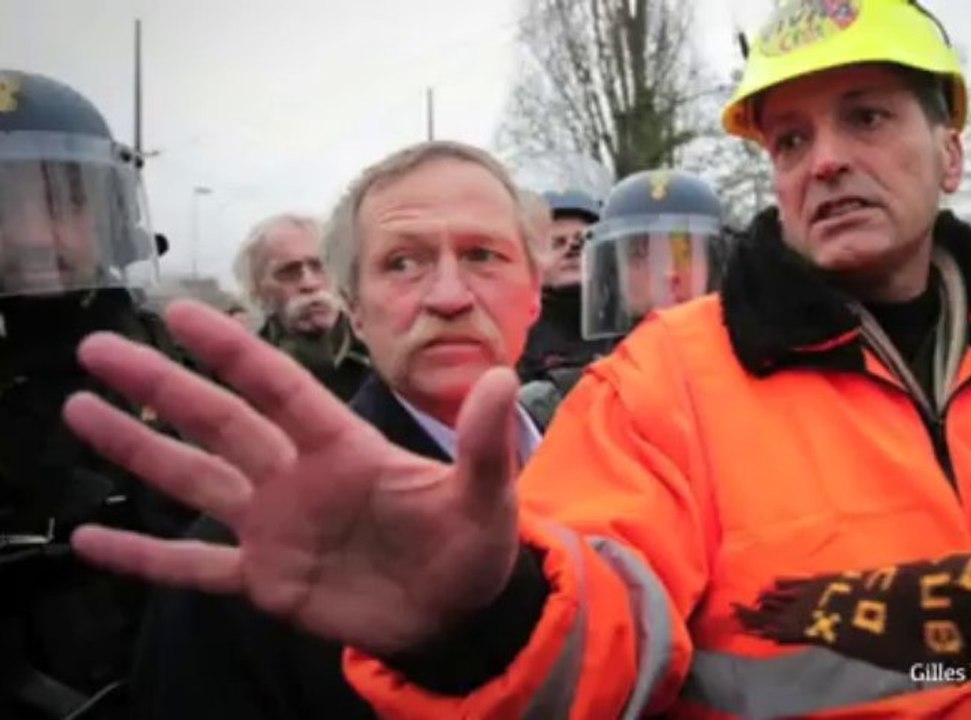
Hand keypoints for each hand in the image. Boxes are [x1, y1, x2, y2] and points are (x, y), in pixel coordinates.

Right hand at [66, 300, 521, 655]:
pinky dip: (146, 558)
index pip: (278, 388)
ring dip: (139, 448)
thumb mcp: (487, 496)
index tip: (181, 312)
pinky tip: (91, 541)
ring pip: (194, 481)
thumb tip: (503, 377)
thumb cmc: (473, 547)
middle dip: (160, 385)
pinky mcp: (266, 581)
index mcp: (344, 449)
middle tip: (99, 349)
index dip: (231, 350)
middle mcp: (298, 478)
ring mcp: (276, 528)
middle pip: (218, 422)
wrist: (458, 616)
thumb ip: (484, 444)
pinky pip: (195, 567)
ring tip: (79, 412)